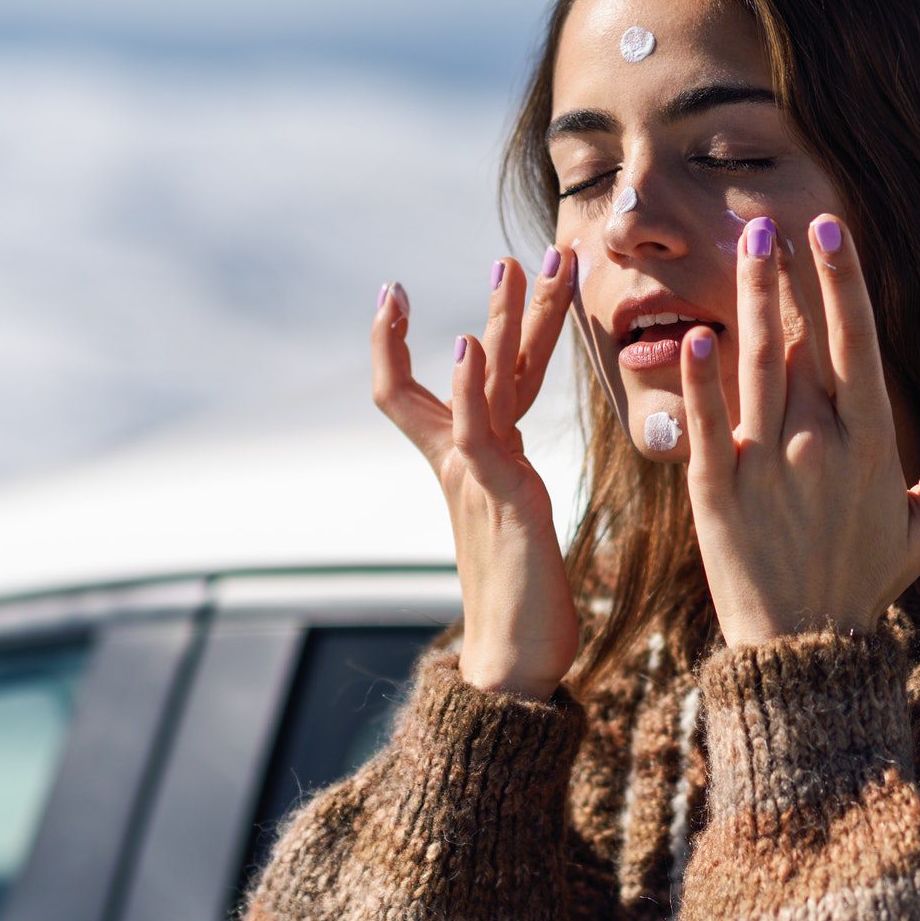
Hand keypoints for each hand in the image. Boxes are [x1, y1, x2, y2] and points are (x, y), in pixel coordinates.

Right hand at [371, 248, 580, 700]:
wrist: (513, 665)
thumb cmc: (527, 605)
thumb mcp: (519, 522)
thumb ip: (511, 485)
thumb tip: (516, 471)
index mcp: (476, 462)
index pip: (435, 389)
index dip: (410, 343)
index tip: (392, 294)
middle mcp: (468, 460)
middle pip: (474, 366)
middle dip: (500, 308)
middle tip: (514, 255)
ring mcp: (478, 474)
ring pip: (484, 382)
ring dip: (500, 320)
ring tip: (509, 267)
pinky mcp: (496, 495)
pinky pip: (479, 428)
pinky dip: (471, 384)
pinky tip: (469, 345)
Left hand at [678, 215, 919, 648]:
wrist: (801, 650)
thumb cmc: (867, 581)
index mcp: (871, 444)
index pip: (856, 343)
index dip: (843, 282)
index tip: (831, 230)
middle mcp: (820, 445)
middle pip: (800, 341)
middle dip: (785, 275)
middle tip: (769, 219)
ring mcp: (765, 466)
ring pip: (755, 365)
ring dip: (748, 300)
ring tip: (741, 246)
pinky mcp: (715, 491)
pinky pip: (705, 423)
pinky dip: (698, 380)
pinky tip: (693, 336)